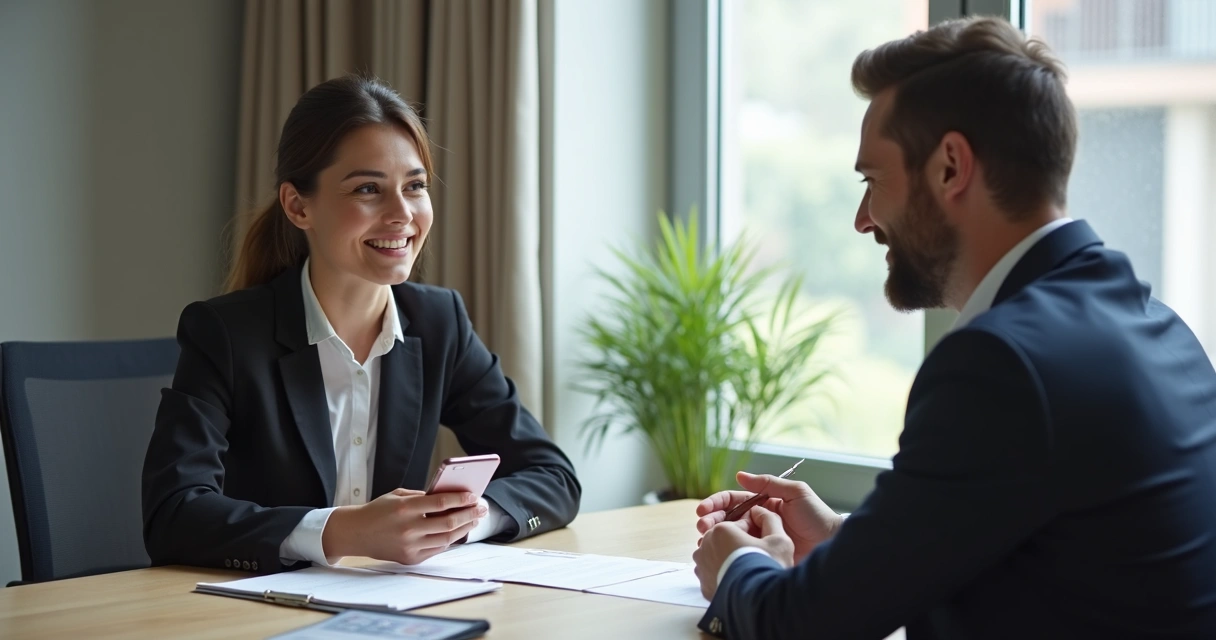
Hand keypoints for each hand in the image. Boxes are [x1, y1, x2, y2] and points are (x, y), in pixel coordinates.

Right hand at [322, 488, 488, 564]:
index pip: (440, 503)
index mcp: (405, 508)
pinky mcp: (410, 559)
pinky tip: (458, 531)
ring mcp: (410, 546)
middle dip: (469, 514)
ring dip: (464, 529)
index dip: (460, 499)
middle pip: (448, 523)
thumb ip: (423, 496)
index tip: (474, 496)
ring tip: (474, 520)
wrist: (356, 533)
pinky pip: (437, 549)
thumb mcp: (398, 495)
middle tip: (481, 508)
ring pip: (446, 538)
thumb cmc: (378, 510)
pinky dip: (450, 540)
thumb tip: (450, 496)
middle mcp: (408, 528)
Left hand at [692, 506, 793, 599]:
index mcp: (721, 530)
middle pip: (726, 539)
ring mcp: (702, 567)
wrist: (757, 601)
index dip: (755, 532)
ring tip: (747, 569)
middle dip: (739, 544)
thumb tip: (760, 511)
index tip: (764, 542)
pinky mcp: (703, 585)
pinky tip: (738, 580)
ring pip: (717, 556)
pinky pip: (713, 574)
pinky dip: (724, 575)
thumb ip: (770, 519)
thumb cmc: (767, 567)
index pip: (739, 525)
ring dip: (729, 559)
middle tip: (756, 556)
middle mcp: (705, 546)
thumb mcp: (779, 539)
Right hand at [696, 471, 842, 563]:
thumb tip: (739, 475)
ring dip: (712, 536)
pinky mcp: (761, 553)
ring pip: (728, 534)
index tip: (703, 509)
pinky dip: (724, 550)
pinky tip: (715, 552)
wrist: (830, 543)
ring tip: (703, 540)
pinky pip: (740, 550)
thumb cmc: (816, 516)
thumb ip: (768, 483)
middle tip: (702, 527)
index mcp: (762, 502)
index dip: (716, 503)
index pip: (733, 500)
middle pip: (726, 517)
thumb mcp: (795, 493)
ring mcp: (758, 537)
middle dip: (709, 520)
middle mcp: (757, 519)